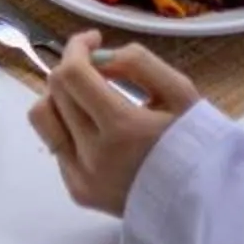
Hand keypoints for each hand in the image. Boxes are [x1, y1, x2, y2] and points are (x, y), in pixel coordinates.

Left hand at [28, 35, 199, 216]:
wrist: (199, 202)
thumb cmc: (194, 143)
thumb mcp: (180, 92)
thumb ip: (139, 63)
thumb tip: (99, 56)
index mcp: (122, 129)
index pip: (72, 74)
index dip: (77, 47)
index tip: (93, 40)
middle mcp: (94, 156)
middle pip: (55, 90)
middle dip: (72, 67)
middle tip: (98, 66)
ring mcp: (82, 177)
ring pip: (43, 118)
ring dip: (61, 96)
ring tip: (89, 96)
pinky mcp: (78, 192)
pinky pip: (56, 145)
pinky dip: (70, 126)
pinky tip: (98, 129)